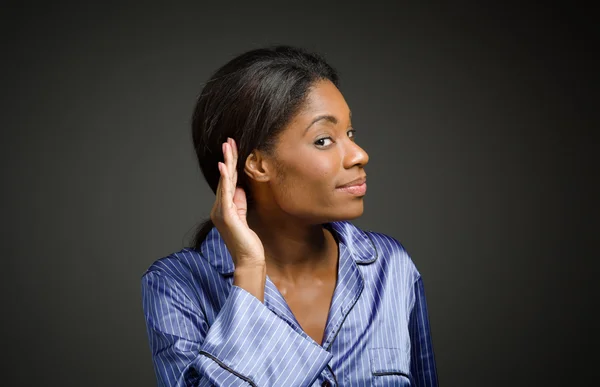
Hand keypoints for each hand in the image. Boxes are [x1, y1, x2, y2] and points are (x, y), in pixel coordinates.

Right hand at [210, 137, 264, 268]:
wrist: (248, 260)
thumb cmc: (248, 241)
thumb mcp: (244, 216)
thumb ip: (240, 202)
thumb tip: (239, 187)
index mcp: (223, 207)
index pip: (227, 181)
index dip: (230, 164)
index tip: (232, 148)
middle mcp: (219, 208)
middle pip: (224, 178)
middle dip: (227, 158)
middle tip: (229, 140)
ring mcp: (221, 211)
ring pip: (224, 181)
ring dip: (226, 162)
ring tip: (227, 146)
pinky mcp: (226, 215)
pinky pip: (225, 193)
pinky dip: (224, 178)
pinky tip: (223, 166)